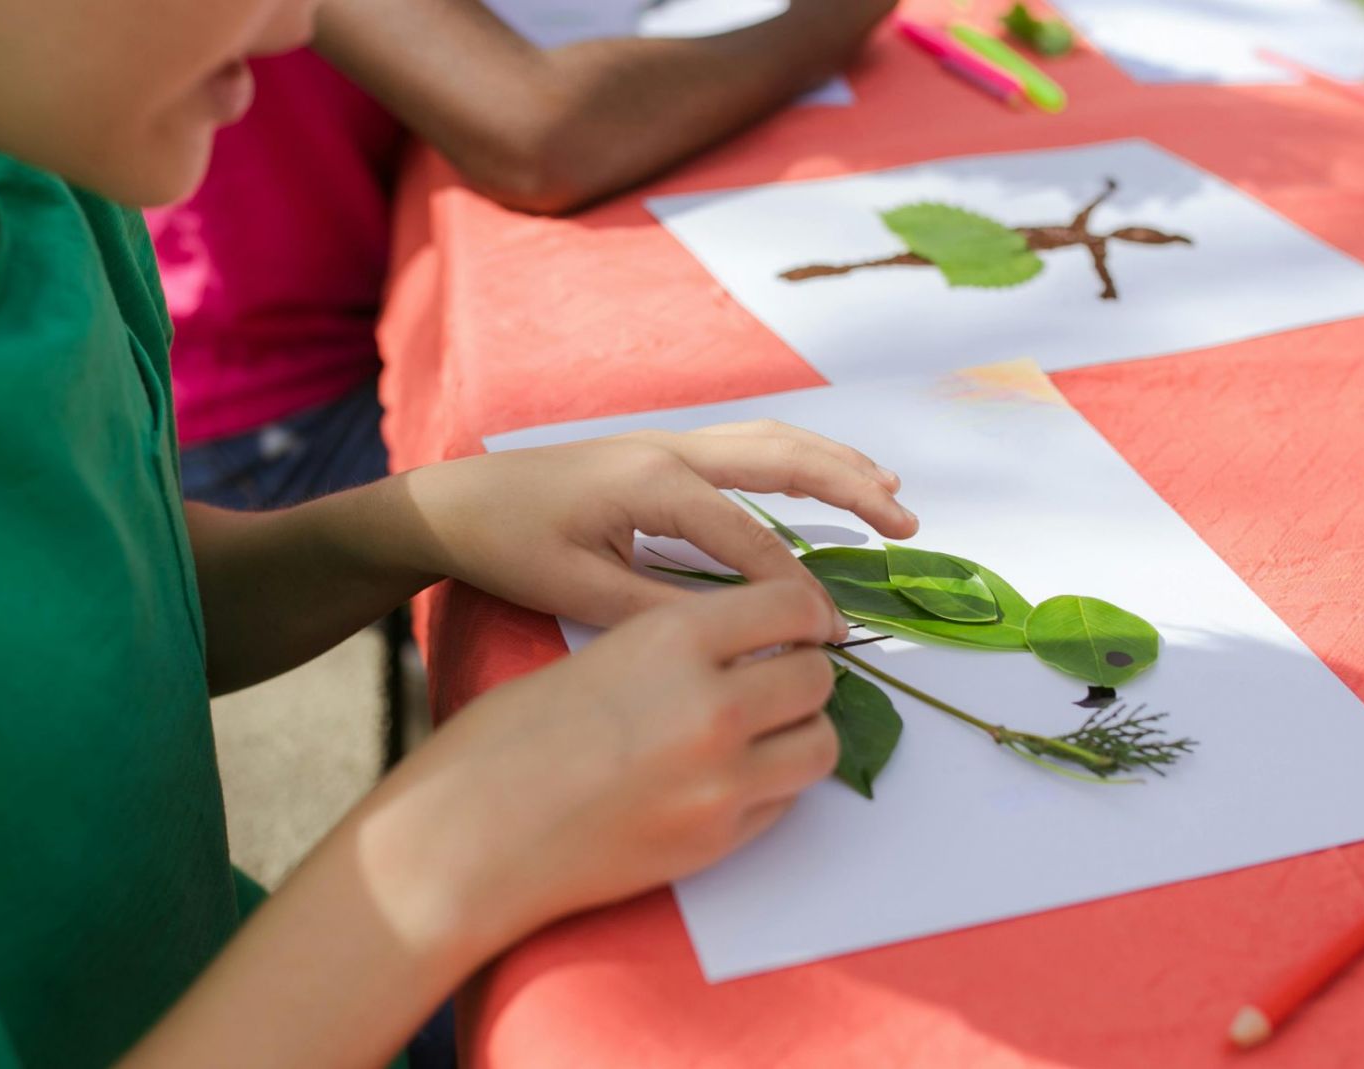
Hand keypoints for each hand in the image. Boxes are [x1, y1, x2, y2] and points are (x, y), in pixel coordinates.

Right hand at [390, 580, 843, 950]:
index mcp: (672, 640)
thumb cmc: (507, 740)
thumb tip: (748, 646)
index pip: (791, 604)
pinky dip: (772, 786)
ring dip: (801, 733)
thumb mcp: (597, 654)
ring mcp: (721, 780)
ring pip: (820, 744)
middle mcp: (711, 704)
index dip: (807, 612)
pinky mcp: (718, 840)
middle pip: (816, 676)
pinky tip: (726, 779)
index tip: (803, 623)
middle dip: (804, 674)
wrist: (468, 837)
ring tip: (763, 734)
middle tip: (777, 681)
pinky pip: (786, 802)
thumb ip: (679, 646)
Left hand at [395, 420, 918, 626]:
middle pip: (784, 459)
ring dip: (835, 462)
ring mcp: (670, 441)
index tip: (830, 635)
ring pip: (773, 440)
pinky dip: (799, 456)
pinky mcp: (664, 450)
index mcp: (654, 486)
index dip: (797, 591)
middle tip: (907, 526)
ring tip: (890, 493)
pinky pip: (749, 444)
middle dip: (851, 489)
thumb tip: (738, 636)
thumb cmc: (511, 547)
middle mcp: (672, 450)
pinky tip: (824, 473)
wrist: (456, 501)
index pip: (752, 540)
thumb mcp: (582, 593)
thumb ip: (662, 612)